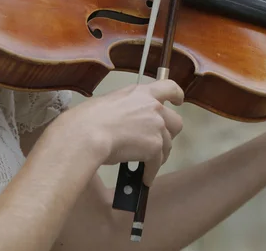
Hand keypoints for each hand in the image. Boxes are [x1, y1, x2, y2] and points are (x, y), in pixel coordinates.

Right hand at [55, 79, 184, 184]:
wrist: (86, 135)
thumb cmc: (87, 119)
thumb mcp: (109, 103)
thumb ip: (126, 108)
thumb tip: (126, 120)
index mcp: (142, 93)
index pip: (169, 87)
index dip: (176, 95)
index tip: (178, 101)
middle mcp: (154, 107)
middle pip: (175, 122)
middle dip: (169, 134)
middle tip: (156, 143)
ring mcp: (157, 126)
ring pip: (167, 145)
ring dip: (157, 156)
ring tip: (146, 165)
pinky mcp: (154, 146)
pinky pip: (157, 163)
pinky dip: (150, 172)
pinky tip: (143, 179)